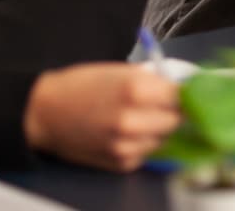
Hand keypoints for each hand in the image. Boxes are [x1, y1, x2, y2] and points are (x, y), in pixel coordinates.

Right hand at [24, 64, 181, 171]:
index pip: (182, 96)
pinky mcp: (121, 163)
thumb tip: (184, 89)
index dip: (187, 94)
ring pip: (165, 139)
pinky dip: (143, 144)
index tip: (189, 93)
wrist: (45, 112)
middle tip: (162, 105)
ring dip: (159, 129)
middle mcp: (134, 121)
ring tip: (140, 118)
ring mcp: (127, 145)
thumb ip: (154, 81)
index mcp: (136, 90)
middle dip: (174, 112)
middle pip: (177, 120)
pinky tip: (126, 133)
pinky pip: (147, 153)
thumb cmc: (83, 85)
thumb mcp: (121, 71)